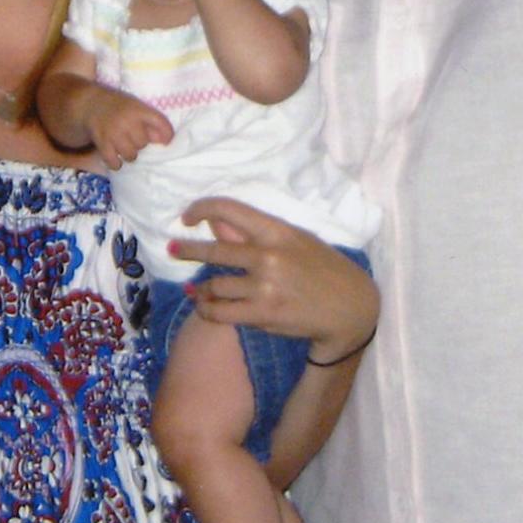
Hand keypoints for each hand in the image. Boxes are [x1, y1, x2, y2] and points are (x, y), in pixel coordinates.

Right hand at [86, 88, 172, 170]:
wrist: (91, 103)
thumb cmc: (119, 107)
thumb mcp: (136, 107)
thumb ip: (150, 122)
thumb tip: (165, 141)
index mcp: (139, 109)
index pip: (161, 123)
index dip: (167, 135)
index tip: (165, 141)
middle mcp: (127, 121)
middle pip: (143, 143)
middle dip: (139, 144)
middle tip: (133, 139)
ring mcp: (114, 133)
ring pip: (131, 155)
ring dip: (128, 154)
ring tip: (123, 147)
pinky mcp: (102, 143)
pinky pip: (114, 163)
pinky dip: (115, 163)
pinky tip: (114, 156)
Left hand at [171, 197, 378, 359]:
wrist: (349, 306)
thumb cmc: (321, 267)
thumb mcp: (294, 240)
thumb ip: (255, 233)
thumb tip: (216, 224)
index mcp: (276, 230)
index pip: (228, 209)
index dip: (202, 208)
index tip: (189, 216)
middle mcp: (268, 255)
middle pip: (213, 250)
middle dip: (186, 250)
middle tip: (173, 249)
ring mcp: (264, 286)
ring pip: (214, 285)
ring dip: (200, 288)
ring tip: (194, 288)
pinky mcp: (263, 314)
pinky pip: (220, 312)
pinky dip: (206, 309)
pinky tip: (203, 306)